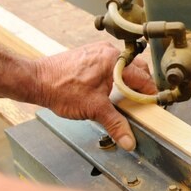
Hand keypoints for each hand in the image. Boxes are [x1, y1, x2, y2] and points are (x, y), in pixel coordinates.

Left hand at [33, 42, 156, 149]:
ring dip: (128, 80)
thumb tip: (128, 140)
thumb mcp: (94, 109)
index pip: (143, 78)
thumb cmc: (60, 89)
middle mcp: (109, 52)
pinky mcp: (90, 55)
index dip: (150, 93)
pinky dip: (116, 76)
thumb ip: (115, 124)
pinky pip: (111, 64)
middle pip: (137, 68)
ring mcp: (99, 51)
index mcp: (114, 61)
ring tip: (126, 97)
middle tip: (141, 103)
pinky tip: (111, 90)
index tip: (154, 105)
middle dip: (141, 86)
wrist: (37, 81)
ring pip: (124, 66)